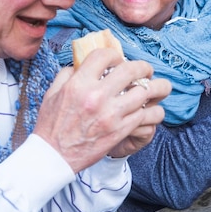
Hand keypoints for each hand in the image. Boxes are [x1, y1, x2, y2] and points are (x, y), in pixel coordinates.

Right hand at [33, 48, 170, 172]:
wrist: (54, 157)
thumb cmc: (51, 125)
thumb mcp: (52, 93)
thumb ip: (68, 74)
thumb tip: (82, 63)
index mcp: (79, 84)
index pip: (104, 56)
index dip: (114, 54)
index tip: (117, 61)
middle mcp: (97, 96)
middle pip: (131, 70)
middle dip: (143, 67)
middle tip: (146, 70)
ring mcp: (111, 114)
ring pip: (145, 92)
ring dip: (156, 87)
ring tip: (159, 87)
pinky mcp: (121, 130)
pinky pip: (147, 115)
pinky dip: (153, 110)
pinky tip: (152, 109)